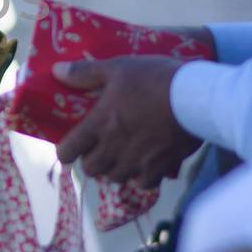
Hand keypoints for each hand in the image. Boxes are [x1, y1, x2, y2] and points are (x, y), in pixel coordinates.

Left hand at [52, 56, 200, 186]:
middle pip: (91, 169)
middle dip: (92, 160)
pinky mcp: (158, 169)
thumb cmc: (154, 79)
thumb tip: (56, 72)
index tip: (73, 145)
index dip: (66, 151)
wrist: (195, 98)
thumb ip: (85, 73)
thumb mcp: (118, 68)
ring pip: (115, 178)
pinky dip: (141, 177)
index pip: (67, 152)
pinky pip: (142, 183)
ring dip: (115, 169)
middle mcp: (113, 149)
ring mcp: (136, 162)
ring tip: (123, 155)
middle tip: (100, 147)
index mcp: (98, 125)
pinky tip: (146, 163)